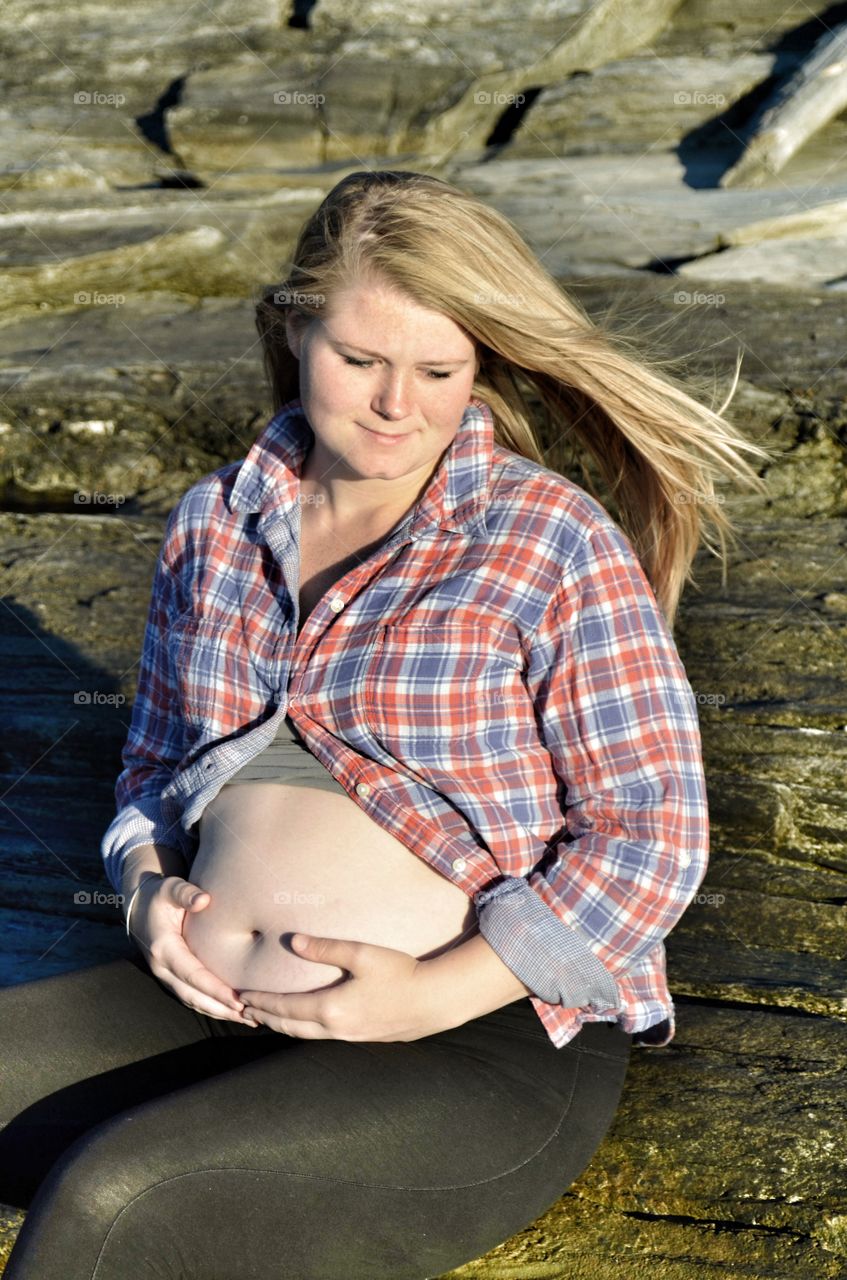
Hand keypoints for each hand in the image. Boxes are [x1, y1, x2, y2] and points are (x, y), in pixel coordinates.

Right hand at [127, 875, 254, 1024]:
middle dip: (221, 1009)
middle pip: (193, 996)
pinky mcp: (171, 977)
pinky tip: (230, 1012)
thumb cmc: (159, 895)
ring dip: (218, 1012)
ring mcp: (165, 975)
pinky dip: (210, 1006)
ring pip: (192, 1001)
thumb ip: (185, 893)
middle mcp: (162, 968)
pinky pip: (191, 997)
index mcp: (164, 948)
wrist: (138, 906)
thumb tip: (203, 900)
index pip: (192, 975)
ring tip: (247, 1019)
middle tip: (250, 1016)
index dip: (215, 990)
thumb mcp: (170, 888)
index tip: (238, 1000)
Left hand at [236, 933, 450, 1041]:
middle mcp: (335, 1028)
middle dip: (266, 1018)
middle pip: (289, 1027)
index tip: (241, 997)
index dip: (260, 1002)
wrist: (434, 1000)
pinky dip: (304, 1030)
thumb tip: (293, 942)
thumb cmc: (399, 973)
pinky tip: (307, 1023)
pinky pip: (323, 1037)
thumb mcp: (362, 954)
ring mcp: (350, 1037)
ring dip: (284, 1026)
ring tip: (269, 1018)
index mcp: (330, 1008)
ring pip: (305, 1036)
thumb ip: (326, 948)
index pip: (284, 1007)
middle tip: (245, 1011)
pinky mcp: (363, 1038)